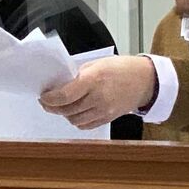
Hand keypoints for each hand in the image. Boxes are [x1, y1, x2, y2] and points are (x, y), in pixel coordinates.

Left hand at [39, 56, 155, 128]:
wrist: (145, 80)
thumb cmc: (121, 68)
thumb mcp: (96, 63)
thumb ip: (78, 74)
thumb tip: (60, 83)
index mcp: (93, 79)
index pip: (65, 95)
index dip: (50, 99)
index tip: (43, 97)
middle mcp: (98, 97)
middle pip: (67, 109)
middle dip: (53, 107)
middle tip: (46, 102)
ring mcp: (104, 110)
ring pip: (75, 120)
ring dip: (64, 114)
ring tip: (60, 106)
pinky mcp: (108, 118)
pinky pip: (86, 125)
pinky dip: (76, 120)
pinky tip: (74, 112)